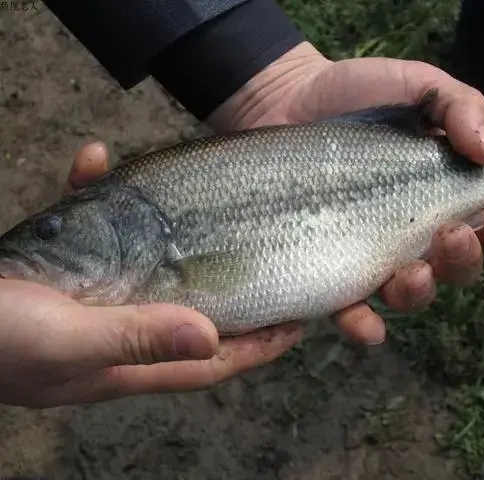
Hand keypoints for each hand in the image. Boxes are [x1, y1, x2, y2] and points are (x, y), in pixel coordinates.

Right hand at [0, 144, 301, 407]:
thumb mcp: (66, 341)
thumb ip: (136, 339)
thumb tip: (211, 335)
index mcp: (127, 363)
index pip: (211, 357)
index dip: (258, 344)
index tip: (300, 322)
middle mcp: (119, 335)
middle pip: (194, 316)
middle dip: (236, 296)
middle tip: (277, 266)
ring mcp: (92, 302)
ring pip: (151, 273)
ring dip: (181, 247)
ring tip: (216, 221)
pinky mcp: (61, 271)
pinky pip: (92, 234)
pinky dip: (95, 199)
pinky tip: (93, 166)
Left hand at [209, 42, 483, 344]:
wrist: (286, 99)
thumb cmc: (357, 95)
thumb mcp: (416, 85)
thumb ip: (459, 106)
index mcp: (441, 192)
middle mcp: (412, 231)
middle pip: (454, 267)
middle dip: (463, 259)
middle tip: (451, 234)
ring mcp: (370, 254)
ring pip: (409, 293)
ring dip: (419, 292)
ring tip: (411, 274)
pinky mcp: (328, 268)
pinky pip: (350, 308)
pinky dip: (362, 324)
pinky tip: (366, 324)